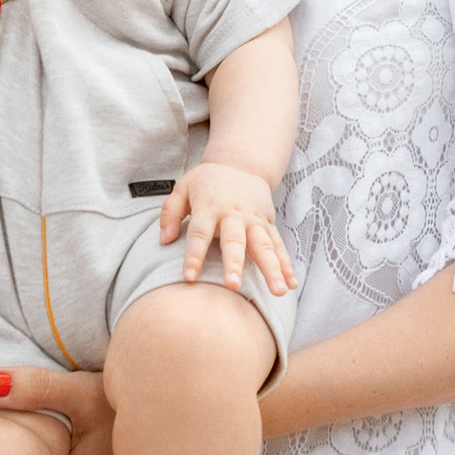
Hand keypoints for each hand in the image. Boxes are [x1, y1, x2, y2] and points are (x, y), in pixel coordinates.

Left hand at [163, 162, 295, 300]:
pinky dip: (286, 265)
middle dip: (234, 263)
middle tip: (233, 285)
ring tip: (277, 291)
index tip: (189, 277)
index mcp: (209, 206)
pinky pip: (278, 246)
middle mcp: (233, 215)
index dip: (193, 255)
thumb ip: (170, 212)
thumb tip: (164, 239)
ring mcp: (254, 220)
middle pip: (234, 241)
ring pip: (264, 246)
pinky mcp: (268, 224)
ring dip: (271, 269)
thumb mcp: (183, 187)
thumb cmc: (208, 181)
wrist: (240, 163)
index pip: (199, 233)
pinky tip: (291, 284)